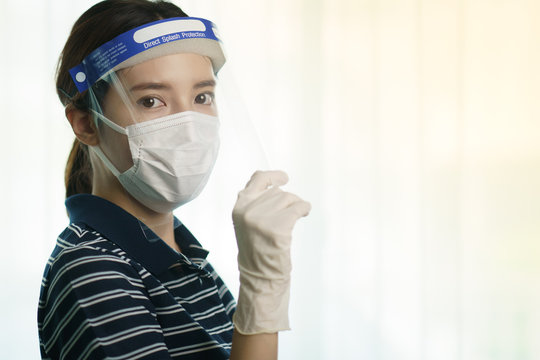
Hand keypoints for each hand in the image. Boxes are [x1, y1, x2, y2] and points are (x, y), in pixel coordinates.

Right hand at [232, 170, 310, 333]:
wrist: (260, 277)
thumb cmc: (257, 250)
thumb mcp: (247, 223)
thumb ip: (254, 203)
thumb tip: (271, 183)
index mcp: (239, 207)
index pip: (257, 180)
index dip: (273, 176)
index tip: (284, 178)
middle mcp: (248, 210)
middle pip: (278, 192)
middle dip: (288, 201)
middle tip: (289, 215)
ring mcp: (261, 219)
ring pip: (289, 198)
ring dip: (296, 206)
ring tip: (294, 219)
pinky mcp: (277, 228)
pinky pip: (298, 207)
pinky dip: (304, 209)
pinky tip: (304, 214)